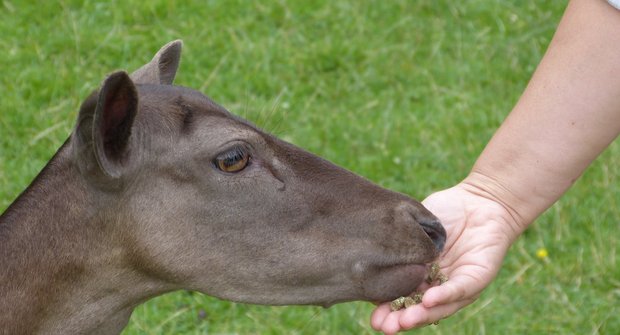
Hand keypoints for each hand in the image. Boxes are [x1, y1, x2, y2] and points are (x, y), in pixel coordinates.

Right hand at [370, 183, 520, 333]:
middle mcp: (439, 285)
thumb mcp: (415, 227)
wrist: (480, 199)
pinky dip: (444, 295)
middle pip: (419, 308)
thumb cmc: (446, 211)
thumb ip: (400, 242)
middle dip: (401, 319)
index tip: (373, 319)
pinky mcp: (478, 276)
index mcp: (422, 276)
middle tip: (383, 327)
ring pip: (440, 305)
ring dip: (421, 315)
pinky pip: (460, 288)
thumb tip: (371, 256)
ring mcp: (458, 283)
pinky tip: (428, 300)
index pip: (403, 297)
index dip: (388, 309)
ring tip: (402, 321)